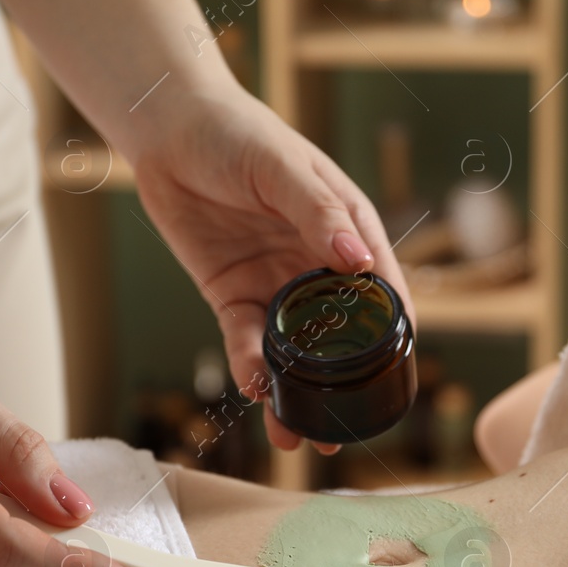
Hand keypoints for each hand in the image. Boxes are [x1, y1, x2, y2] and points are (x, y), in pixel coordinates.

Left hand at [129, 82, 414, 451]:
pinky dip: (251, 366)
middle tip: (344, 429)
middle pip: (341, 335)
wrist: (170, 130)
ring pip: (294, 351)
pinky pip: (246, 340)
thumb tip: (357, 261)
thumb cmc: (238, 135)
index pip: (383, 293)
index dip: (394, 337)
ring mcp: (275, 284)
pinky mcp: (233, 295)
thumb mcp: (283, 168)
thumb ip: (319, 212)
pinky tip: (254, 387)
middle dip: (344, 385)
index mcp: (348, 231)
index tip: (397, 380)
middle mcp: (317, 265)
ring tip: (295, 436)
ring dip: (295, 393)